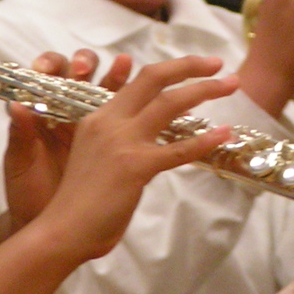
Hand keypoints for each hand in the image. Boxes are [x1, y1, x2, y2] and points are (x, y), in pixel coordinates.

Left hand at [3, 50, 132, 230]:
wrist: (52, 227)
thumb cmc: (30, 191)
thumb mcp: (20, 163)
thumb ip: (20, 134)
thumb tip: (15, 105)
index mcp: (48, 111)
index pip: (51, 75)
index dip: (51, 64)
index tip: (44, 68)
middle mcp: (73, 111)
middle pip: (85, 73)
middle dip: (87, 62)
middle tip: (82, 67)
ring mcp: (99, 125)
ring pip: (112, 89)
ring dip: (119, 74)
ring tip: (123, 63)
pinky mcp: (119, 146)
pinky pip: (139, 122)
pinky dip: (150, 107)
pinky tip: (160, 98)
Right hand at [32, 55, 237, 259]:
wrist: (63, 230)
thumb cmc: (80, 202)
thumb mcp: (96, 157)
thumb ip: (121, 142)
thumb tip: (155, 141)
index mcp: (99, 117)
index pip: (138, 81)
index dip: (169, 70)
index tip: (193, 66)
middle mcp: (110, 121)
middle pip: (154, 78)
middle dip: (189, 65)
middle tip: (217, 63)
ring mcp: (122, 141)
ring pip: (170, 103)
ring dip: (204, 90)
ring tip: (231, 85)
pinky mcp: (135, 166)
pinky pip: (178, 149)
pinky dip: (205, 140)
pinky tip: (224, 134)